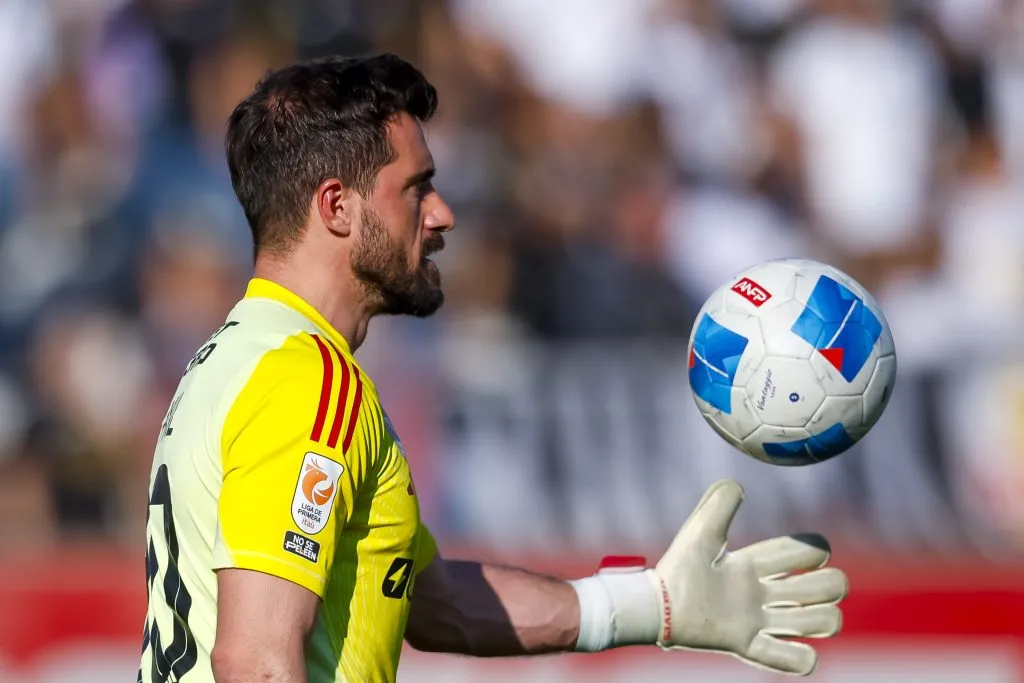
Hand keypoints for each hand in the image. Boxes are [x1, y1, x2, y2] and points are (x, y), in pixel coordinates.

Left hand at [653, 479, 846, 674]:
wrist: (656, 607)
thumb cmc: (677, 568)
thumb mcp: (700, 532)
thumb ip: (718, 505)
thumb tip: (738, 485)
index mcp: (752, 565)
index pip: (802, 552)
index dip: (816, 549)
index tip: (815, 549)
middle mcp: (761, 594)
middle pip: (823, 587)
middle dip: (829, 585)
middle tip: (801, 590)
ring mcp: (757, 621)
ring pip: (819, 623)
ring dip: (822, 620)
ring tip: (797, 618)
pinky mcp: (747, 645)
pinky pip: (788, 660)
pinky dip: (801, 660)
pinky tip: (799, 653)